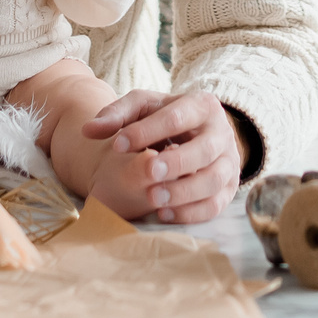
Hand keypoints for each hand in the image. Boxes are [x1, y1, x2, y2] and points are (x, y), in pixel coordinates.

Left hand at [80, 89, 244, 222]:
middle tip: (148, 172)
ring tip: (153, 198)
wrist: (200, 134)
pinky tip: (163, 213)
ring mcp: (229, 162)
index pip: (176, 116)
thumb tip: (88, 130)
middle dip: (175, 163)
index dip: (147, 131)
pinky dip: (191, 212)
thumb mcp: (144, 107)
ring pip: (213, 180)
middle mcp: (221, 133)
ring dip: (184, 192)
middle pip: (204, 149)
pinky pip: (215, 205)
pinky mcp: (228, 190)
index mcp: (202, 105)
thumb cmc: (167, 119)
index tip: (117, 145)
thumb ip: (116, 114)